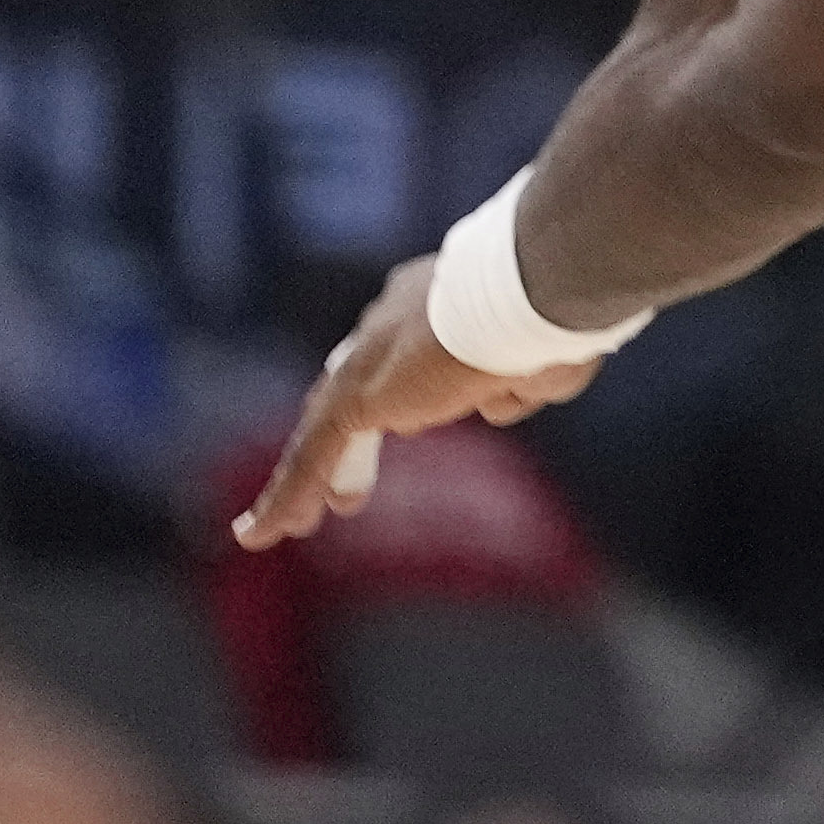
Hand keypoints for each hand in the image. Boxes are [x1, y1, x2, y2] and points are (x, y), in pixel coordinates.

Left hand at [227, 259, 599, 550]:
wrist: (533, 288)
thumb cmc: (559, 314)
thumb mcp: (542, 357)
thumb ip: (517, 384)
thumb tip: (492, 406)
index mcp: (432, 299)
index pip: (398, 350)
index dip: (397, 386)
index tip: (409, 419)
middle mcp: (390, 321)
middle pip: (350, 387)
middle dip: (343, 433)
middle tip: (345, 482)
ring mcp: (370, 359)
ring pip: (324, 427)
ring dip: (310, 475)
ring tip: (298, 521)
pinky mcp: (358, 397)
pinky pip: (311, 456)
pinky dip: (288, 495)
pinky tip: (264, 535)